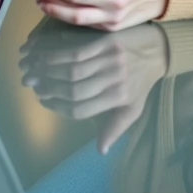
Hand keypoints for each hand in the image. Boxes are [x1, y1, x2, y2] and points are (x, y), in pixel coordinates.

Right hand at [19, 19, 168, 152]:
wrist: (157, 49)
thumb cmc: (141, 83)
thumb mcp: (132, 109)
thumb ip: (115, 129)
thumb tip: (100, 151)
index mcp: (118, 99)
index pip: (81, 109)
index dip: (59, 107)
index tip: (44, 101)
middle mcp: (114, 80)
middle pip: (74, 88)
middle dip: (50, 88)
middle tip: (35, 86)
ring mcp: (110, 59)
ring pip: (72, 67)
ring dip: (48, 69)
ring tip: (34, 69)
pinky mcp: (107, 42)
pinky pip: (76, 48)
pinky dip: (57, 51)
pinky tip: (45, 52)